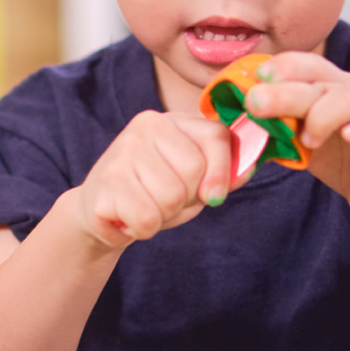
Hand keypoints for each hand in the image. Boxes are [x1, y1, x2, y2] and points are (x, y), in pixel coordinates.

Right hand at [74, 111, 240, 248]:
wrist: (101, 211)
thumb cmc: (152, 193)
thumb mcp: (192, 181)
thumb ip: (222, 173)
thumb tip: (249, 168)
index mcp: (173, 121)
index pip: (216, 135)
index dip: (223, 171)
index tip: (213, 196)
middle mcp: (146, 126)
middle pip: (194, 171)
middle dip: (187, 199)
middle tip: (165, 201)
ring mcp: (123, 150)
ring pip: (171, 196)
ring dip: (164, 216)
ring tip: (146, 207)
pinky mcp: (107, 181)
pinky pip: (148, 217)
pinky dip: (144, 229)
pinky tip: (130, 218)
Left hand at [245, 52, 349, 224]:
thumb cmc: (337, 158)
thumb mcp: (298, 139)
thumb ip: (274, 124)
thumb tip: (230, 118)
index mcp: (326, 86)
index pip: (304, 64)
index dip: (280, 67)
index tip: (255, 79)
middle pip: (318, 80)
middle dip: (283, 91)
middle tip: (256, 103)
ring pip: (349, 96)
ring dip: (321, 115)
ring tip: (307, 141)